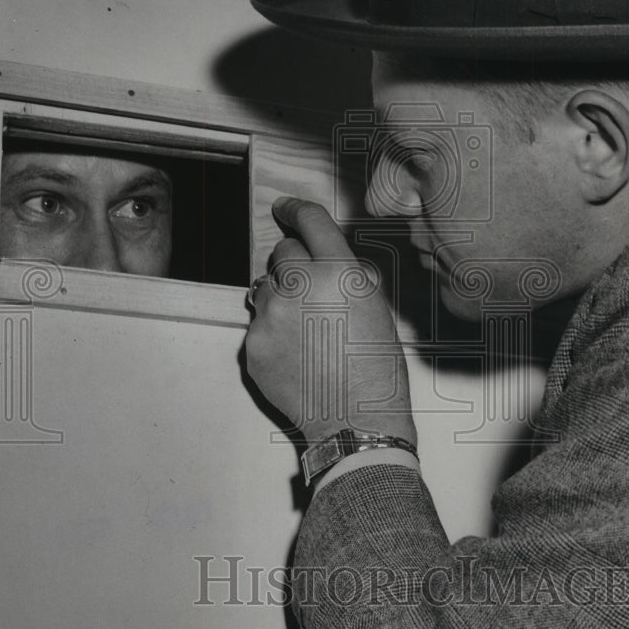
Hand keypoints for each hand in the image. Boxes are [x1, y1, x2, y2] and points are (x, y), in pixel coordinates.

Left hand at [245, 197, 416, 447]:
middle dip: (295, 266)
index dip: (295, 210)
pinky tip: (296, 355)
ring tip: (308, 335)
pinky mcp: (253, 344)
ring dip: (282, 301)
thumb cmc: (375, 371)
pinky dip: (272, 333)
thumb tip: (323, 258)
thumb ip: (346, 274)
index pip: (309, 221)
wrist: (356, 421)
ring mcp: (271, 316)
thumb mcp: (375, 308)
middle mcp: (301, 286)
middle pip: (282, 253)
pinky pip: (258, 324)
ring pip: (267, 288)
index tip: (285, 208)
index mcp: (339, 271)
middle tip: (311, 295)